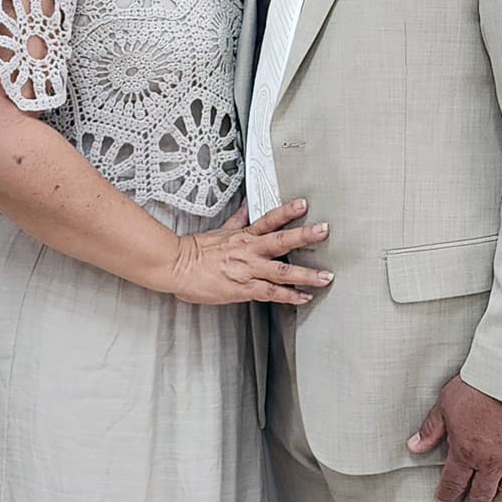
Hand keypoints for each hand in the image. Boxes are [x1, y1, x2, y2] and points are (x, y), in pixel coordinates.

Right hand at [169, 197, 332, 305]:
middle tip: (324, 231)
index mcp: (243, 235)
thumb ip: (239, 218)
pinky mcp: (244, 289)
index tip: (303, 204)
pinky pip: (271, 293)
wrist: (176, 267)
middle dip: (305, 236)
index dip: (287, 211)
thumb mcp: (221, 229)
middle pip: (282, 241)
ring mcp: (248, 271)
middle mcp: (249, 251)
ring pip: (282, 271)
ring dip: (306, 274)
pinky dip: (289, 296)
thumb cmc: (196, 251)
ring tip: (325, 276)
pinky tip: (304, 297)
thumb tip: (248, 205)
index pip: (269, 219)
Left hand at [407, 375, 501, 501]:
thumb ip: (431, 430)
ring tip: (488, 500)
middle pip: (480, 495)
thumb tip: (415, 445)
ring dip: (494, 499)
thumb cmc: (481, 386)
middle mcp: (491, 462)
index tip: (443, 498)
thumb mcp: (445, 406)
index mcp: (466, 452)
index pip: (453, 484)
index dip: (446, 495)